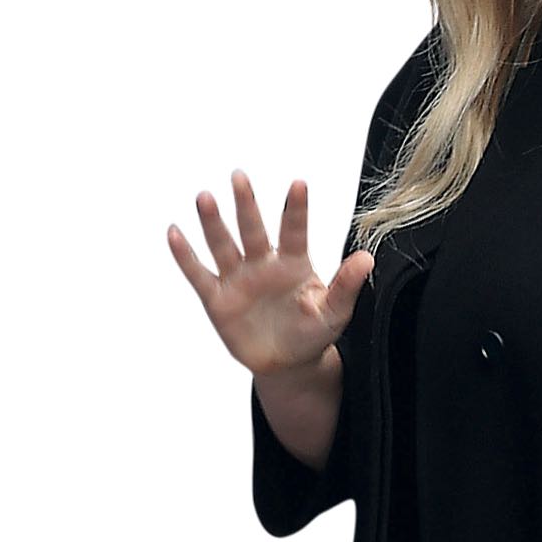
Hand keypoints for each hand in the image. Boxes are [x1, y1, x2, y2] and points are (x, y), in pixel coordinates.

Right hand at [167, 172, 372, 376]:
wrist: (288, 363)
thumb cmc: (313, 333)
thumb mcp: (334, 313)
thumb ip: (347, 285)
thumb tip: (367, 259)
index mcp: (294, 264)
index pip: (294, 231)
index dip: (296, 210)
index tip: (299, 184)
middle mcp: (263, 264)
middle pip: (253, 230)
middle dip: (246, 205)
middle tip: (239, 177)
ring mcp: (238, 279)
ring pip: (224, 246)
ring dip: (213, 223)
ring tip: (204, 198)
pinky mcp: (218, 299)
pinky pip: (198, 274)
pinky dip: (185, 255)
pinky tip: (174, 232)